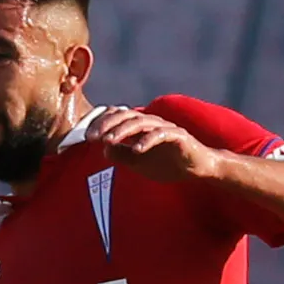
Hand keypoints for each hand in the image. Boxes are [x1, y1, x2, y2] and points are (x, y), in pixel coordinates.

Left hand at [84, 106, 221, 182]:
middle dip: (107, 124)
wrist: (197, 168)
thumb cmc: (167, 163)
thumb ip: (121, 155)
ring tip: (108, 141)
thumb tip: (104, 148)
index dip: (101, 123)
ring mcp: (166, 128)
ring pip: (141, 122)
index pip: (118, 117)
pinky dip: (148, 141)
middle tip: (92, 137)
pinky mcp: (179, 136)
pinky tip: (136, 150)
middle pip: (127, 115)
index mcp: (141, 127)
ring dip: (123, 130)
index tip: (86, 137)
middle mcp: (152, 123)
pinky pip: (161, 135)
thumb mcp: (138, 163)